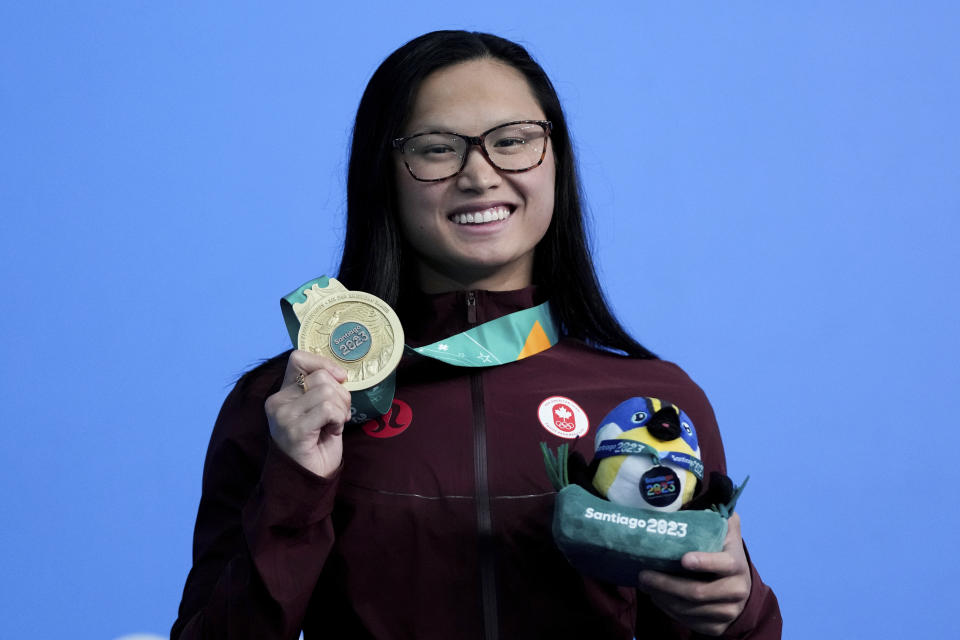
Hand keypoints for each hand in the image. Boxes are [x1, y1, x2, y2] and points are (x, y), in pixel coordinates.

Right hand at [264, 350, 351, 477]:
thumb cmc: (317, 444)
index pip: (298, 358)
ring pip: (327, 392)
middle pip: (321, 376)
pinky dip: (339, 419)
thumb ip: (322, 388)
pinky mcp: (294, 429)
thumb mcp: (318, 409)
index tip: (340, 378)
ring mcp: (283, 415)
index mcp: (282, 393)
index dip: (324, 363)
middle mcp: (277, 402)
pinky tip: (333, 431)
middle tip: (340, 414)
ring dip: (342, 409)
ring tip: (335, 424)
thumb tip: (339, 372)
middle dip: (341, 394)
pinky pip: (329, 409)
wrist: (307, 480)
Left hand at [637, 513, 751, 635]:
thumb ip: (721, 516)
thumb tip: (715, 494)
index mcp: (736, 564)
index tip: (683, 559)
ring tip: (645, 585)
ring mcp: (728, 611)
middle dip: (666, 585)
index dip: (704, 562)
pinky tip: (657, 599)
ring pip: (689, 610)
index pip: (723, 564)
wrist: (739, 589)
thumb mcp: (726, 534)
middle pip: (697, 592)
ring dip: (663, 599)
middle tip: (643, 575)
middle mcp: (736, 590)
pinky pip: (690, 623)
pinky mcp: (718, 627)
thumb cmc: (724, 555)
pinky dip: (669, 611)